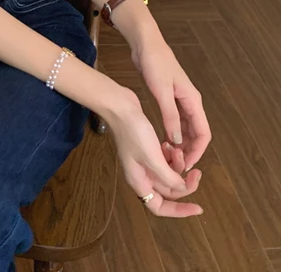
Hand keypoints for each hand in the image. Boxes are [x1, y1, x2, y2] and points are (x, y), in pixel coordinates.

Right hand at [107, 90, 203, 216]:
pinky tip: (170, 144)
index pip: (159, 207)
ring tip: (177, 149)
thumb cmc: (134, 132)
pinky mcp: (147, 150)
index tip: (198, 207)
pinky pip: (164, 160)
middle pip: (167, 190)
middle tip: (196, 171)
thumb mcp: (153, 157)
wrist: (120, 107)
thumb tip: (181, 187)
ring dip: (177, 165)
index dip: (179, 211)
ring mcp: (144, 162)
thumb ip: (168, 177)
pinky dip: (171, 156)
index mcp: (139, 181)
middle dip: (183, 182)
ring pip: (168, 174)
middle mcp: (142, 175)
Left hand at [132, 35, 211, 172]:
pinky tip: (163, 139)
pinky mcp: (169, 97)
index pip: (203, 133)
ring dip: (181, 141)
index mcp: (193, 101)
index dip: (197, 151)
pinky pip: (176, 119)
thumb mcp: (161, 91)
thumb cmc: (155, 64)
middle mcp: (190, 102)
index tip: (187, 165)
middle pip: (196, 132)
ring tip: (169, 155)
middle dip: (189, 150)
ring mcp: (179, 99)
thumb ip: (170, 115)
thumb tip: (177, 140)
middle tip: (176, 164)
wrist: (146, 44)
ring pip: (186, 127)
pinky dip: (173, 131)